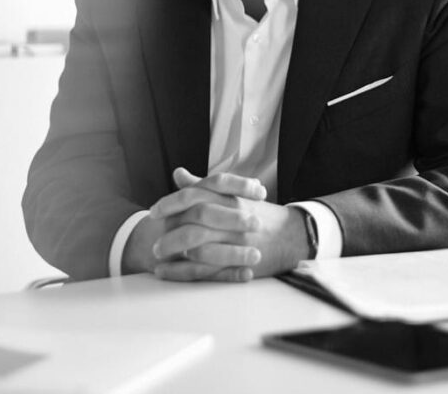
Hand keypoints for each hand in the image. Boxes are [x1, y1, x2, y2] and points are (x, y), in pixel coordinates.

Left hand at [148, 168, 309, 281]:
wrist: (293, 234)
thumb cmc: (260, 213)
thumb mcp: (233, 194)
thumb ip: (203, 186)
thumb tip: (179, 174)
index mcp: (228, 197)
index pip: (194, 195)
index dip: (171, 203)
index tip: (154, 212)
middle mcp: (232, 216)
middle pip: (193, 221)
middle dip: (169, 232)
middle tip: (154, 240)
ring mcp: (236, 240)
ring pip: (198, 246)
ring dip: (174, 253)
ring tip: (158, 258)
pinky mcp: (239, 262)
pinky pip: (206, 269)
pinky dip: (182, 272)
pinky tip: (167, 272)